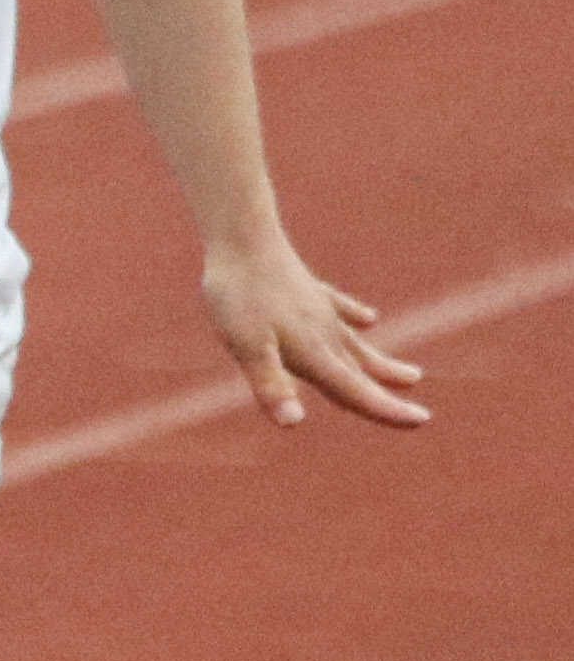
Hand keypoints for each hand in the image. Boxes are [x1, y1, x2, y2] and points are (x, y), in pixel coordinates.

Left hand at [200, 240, 429, 428]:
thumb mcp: (246, 345)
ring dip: (381, 364)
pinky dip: (357, 316)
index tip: (422, 421)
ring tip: (412, 377)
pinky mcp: (308, 289)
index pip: (356, 391)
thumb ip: (270, 384)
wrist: (242, 236)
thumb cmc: (240, 294)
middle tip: (422, 418)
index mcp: (313, 353)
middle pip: (361, 372)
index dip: (387, 411)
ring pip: (357, 344)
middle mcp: (325, 334)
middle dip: (388, 396)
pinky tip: (370, 318)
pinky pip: (341, 307)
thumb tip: (294, 424)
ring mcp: (319, 309)